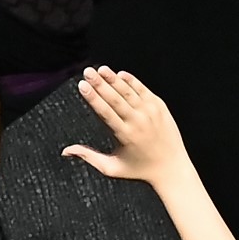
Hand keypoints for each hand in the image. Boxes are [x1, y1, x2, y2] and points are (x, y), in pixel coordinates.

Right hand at [56, 64, 190, 186]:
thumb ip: (89, 157)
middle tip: (87, 72)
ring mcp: (151, 112)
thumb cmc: (140, 170)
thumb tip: (65, 151)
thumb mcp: (112, 168)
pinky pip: (144, 90)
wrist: (172, 168)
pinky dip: (132, 82)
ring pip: (129, 91)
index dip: (93, 97)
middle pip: (115, 98)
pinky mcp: (160, 107)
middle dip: (100, 83)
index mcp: (125, 135)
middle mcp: (139, 122)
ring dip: (114, 79)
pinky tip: (120, 74)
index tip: (82, 86)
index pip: (105, 112)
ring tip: (101, 69)